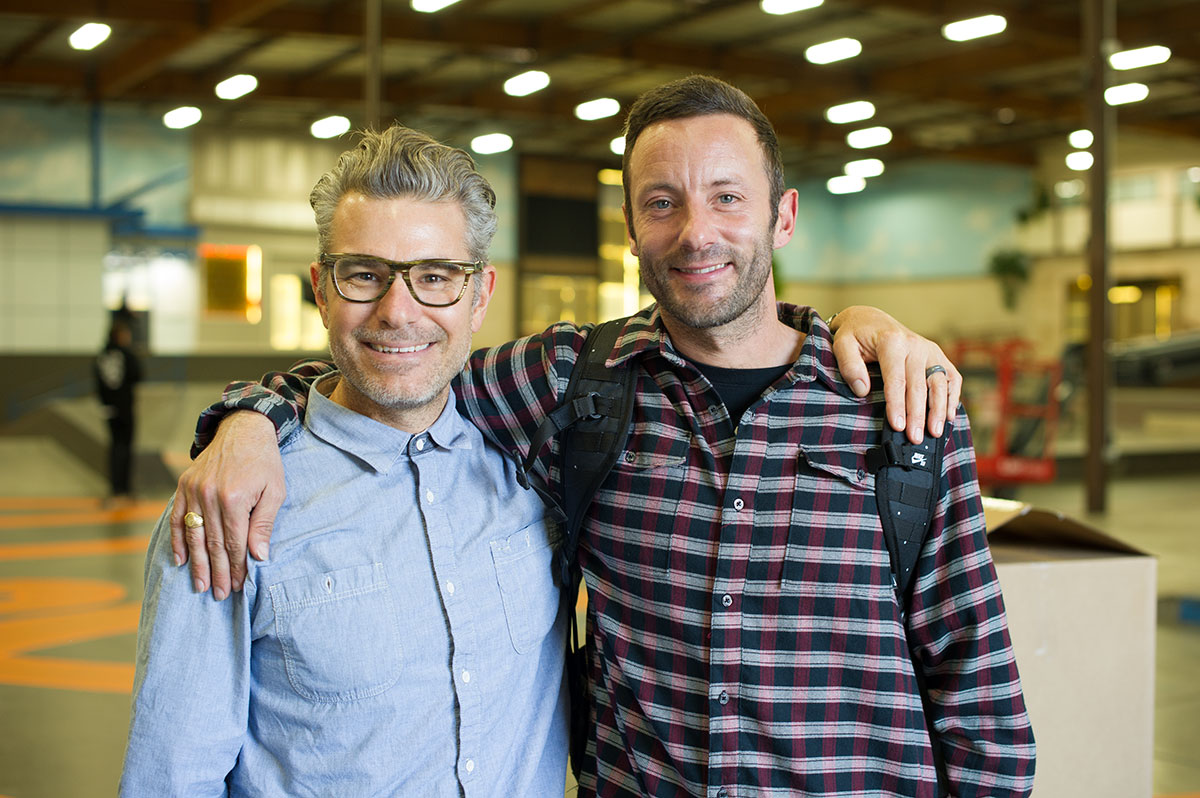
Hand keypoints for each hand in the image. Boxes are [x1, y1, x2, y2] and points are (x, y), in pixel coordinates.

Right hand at [169, 411, 284, 599]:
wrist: (243, 429)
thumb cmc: (264, 462)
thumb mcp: (275, 491)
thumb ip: (263, 524)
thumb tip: (258, 557)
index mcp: (234, 499)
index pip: (234, 543)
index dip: (235, 567)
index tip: (236, 587)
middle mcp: (210, 496)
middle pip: (213, 544)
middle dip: (216, 572)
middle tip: (218, 594)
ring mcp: (193, 491)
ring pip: (193, 536)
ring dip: (196, 564)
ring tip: (199, 586)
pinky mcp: (184, 486)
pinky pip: (177, 518)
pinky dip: (177, 541)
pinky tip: (180, 560)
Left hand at [828, 306, 961, 443]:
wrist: (870, 320)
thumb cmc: (855, 336)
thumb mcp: (842, 345)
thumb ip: (849, 366)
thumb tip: (863, 390)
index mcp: (891, 341)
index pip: (896, 380)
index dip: (897, 405)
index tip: (898, 426)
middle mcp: (914, 344)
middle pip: (919, 385)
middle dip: (918, 414)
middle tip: (915, 438)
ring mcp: (929, 349)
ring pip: (939, 382)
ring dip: (938, 409)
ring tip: (935, 433)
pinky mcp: (937, 355)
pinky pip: (951, 376)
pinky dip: (952, 396)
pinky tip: (948, 415)